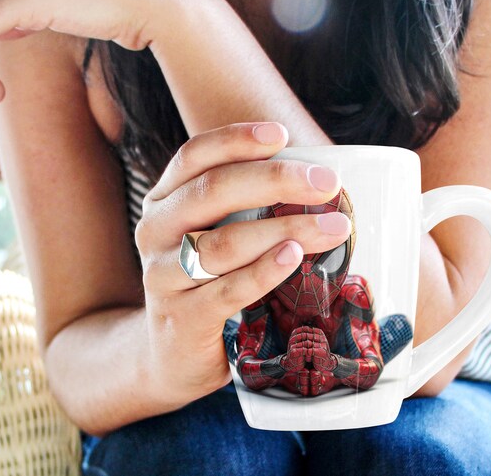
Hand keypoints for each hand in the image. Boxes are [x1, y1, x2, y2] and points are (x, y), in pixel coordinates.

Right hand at [136, 122, 351, 400]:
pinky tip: (294, 257)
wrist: (172, 356)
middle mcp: (156, 231)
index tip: (281, 134)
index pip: (194, 156)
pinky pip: (227, 290)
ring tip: (334, 227)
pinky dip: (264, 271)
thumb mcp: (217, 235)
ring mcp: (163, 276)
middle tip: (327, 182)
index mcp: (165, 200)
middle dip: (275, 180)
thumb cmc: (211, 282)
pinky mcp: (182, 318)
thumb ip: (250, 205)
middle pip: (212, 191)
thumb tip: (322, 179)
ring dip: (284, 229)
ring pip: (224, 242)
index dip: (236, 140)